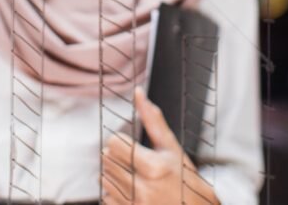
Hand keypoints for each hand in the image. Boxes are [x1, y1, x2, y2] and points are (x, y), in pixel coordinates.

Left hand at [101, 87, 220, 204]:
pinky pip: (106, 197)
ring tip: (133, 175)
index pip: (114, 144)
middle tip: (134, 161)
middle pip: (106, 160)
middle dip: (116, 156)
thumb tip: (138, 94)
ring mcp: (135, 204)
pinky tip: (130, 190)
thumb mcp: (171, 147)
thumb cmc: (183, 177)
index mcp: (154, 167)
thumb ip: (152, 120)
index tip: (132, 146)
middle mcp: (143, 188)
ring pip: (104, 178)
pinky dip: (114, 192)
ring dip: (114, 173)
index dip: (121, 141)